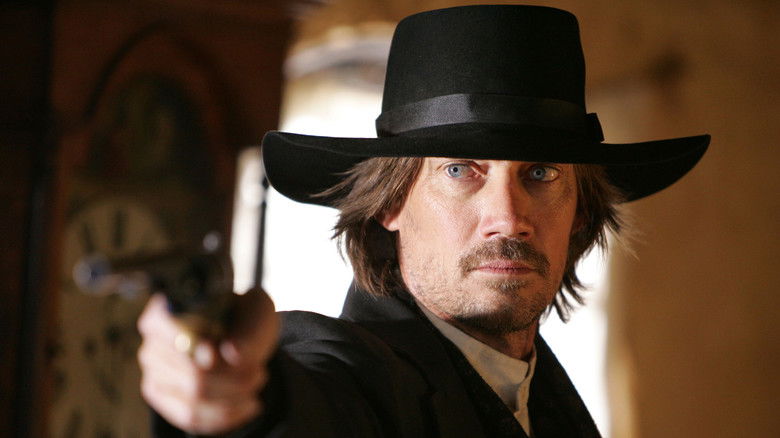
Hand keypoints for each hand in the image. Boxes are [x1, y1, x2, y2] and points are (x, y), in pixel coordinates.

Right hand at [137, 290, 278, 434]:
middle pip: (190, 374)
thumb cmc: (247, 319)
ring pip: (194, 399)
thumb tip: (231, 353)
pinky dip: (227, 414)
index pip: (168, 332)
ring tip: (257, 384)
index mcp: (167, 311)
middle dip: (232, 379)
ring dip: (233, 397)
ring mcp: (155, 376)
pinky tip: (249, 405)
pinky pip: (192, 418)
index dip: (190, 347)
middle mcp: (153, 345)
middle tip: (260, 373)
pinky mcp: (165, 401)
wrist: (243, 339)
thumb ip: (248, 331)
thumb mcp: (258, 314)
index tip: (215, 355)